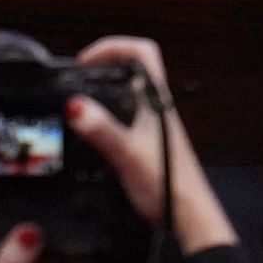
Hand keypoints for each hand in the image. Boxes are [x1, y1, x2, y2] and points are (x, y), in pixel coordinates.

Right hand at [65, 36, 238, 255]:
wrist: (188, 215)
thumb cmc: (165, 181)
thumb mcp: (126, 153)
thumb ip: (101, 129)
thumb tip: (74, 104)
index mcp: (156, 99)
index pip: (142, 51)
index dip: (113, 46)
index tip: (85, 62)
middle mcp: (158, 106)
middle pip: (134, 68)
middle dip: (104, 65)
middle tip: (76, 78)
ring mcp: (155, 124)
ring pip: (130, 91)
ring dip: (105, 88)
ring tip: (78, 100)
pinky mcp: (149, 141)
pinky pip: (127, 114)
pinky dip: (108, 111)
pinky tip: (93, 131)